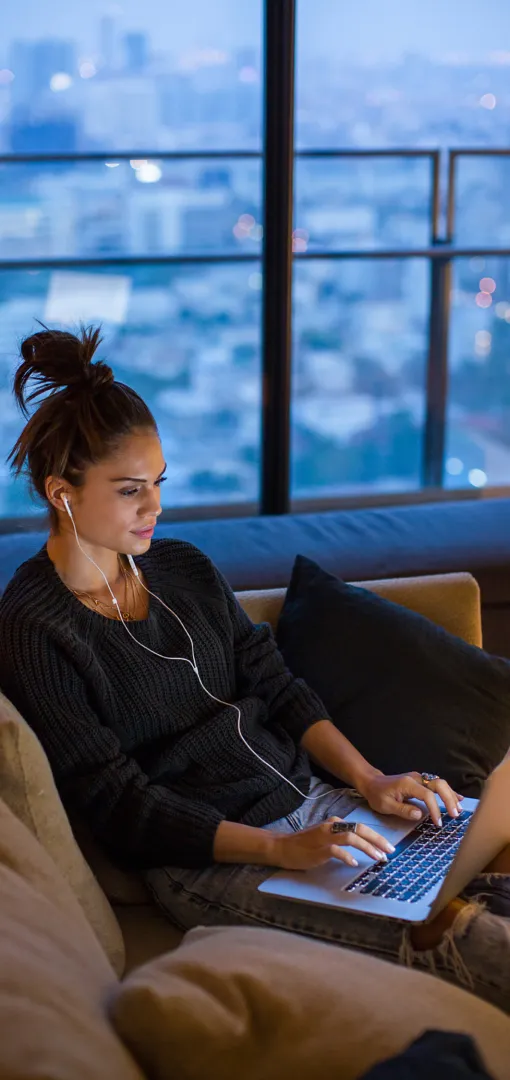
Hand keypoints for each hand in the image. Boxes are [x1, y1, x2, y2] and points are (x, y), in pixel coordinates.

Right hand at [273, 818, 394, 870]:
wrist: (283, 848)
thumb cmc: (307, 845)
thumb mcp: (327, 838)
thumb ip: (343, 839)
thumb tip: (365, 847)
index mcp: (336, 823)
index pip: (361, 827)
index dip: (377, 837)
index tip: (388, 848)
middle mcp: (332, 826)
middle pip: (360, 829)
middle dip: (377, 840)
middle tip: (389, 852)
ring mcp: (325, 836)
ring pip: (351, 837)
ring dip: (367, 847)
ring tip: (378, 858)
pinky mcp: (318, 848)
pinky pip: (336, 850)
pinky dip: (347, 856)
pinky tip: (354, 863)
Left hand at [361, 772, 462, 827]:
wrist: (372, 783)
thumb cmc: (377, 795)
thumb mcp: (386, 805)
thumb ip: (403, 810)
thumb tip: (420, 814)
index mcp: (407, 784)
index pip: (427, 795)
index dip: (435, 809)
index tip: (438, 822)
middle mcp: (416, 778)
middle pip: (438, 784)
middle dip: (449, 799)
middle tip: (455, 814)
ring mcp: (419, 778)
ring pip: (440, 783)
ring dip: (450, 795)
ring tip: (458, 810)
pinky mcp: (421, 781)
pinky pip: (437, 785)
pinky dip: (448, 792)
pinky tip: (458, 798)